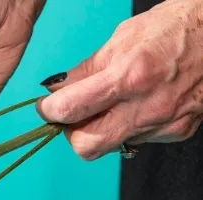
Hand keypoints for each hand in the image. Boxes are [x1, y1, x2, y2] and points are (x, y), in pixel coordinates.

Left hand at [37, 0, 202, 159]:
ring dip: (98, 130)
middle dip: (71, 132)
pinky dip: (125, 126)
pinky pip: (136, 140)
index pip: (71, 111)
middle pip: (88, 146)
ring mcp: (165, 124)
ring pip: (112, 145)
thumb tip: (57, 90)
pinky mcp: (178, 132)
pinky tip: (134, 105)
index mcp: (129, 77)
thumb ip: (86, 69)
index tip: (46, 107)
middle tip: (72, 113)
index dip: (49, 111)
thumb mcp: (121, 38)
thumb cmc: (172, 28)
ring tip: (107, 104)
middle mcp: (147, 107)